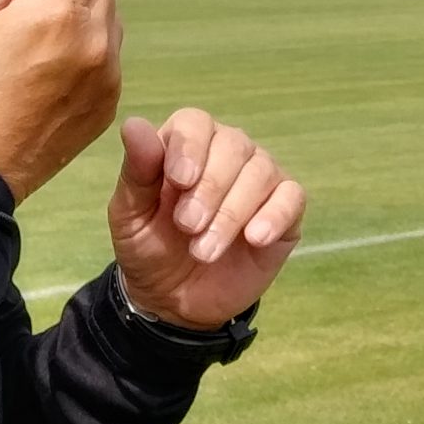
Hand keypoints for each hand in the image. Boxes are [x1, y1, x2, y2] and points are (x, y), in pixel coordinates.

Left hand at [107, 109, 304, 329]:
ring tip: (205, 250)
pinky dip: (275, 215)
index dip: (189, 147)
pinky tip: (254, 239)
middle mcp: (228, 153)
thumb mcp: (131, 216)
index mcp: (186, 145)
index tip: (179, 181)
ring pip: (262, 171)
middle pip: (233, 145)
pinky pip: (292, 197)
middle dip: (210, 187)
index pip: (195, 123)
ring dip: (233, 211)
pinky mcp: (285, 210)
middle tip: (187, 226)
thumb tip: (134, 124)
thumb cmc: (149, 248)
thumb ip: (136, 172)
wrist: (174, 300)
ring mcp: (260, 180)